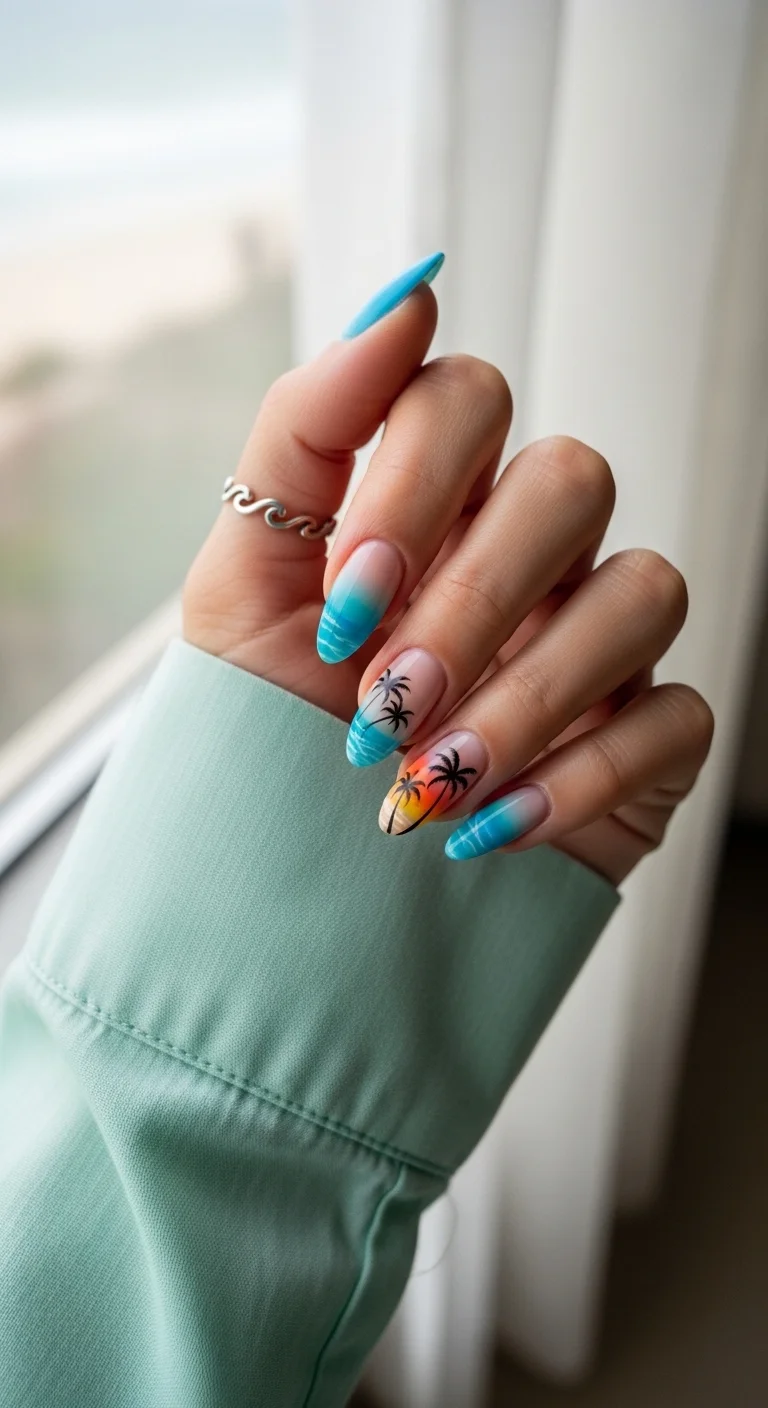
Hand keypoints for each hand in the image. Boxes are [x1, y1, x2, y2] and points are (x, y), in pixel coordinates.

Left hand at [184, 260, 712, 884]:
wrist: (296, 880)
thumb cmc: (269, 726)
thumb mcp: (241, 583)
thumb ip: (302, 434)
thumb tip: (403, 295)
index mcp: (432, 499)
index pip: (469, 396)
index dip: (414, 482)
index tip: (343, 596)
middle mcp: (527, 549)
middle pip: (572, 479)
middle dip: (471, 598)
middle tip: (382, 700)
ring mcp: (597, 636)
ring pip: (643, 589)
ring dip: (530, 692)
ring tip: (430, 779)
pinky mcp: (648, 732)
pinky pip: (676, 713)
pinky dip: (582, 775)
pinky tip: (490, 828)